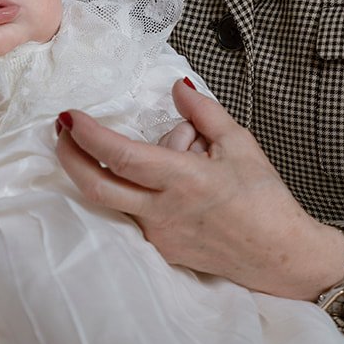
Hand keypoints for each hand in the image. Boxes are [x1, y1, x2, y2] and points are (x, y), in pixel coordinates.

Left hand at [56, 81, 343, 298]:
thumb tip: (177, 86)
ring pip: (117, 199)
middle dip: (70, 157)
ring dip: (116, 171)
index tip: (69, 116)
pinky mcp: (163, 251)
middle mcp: (163, 211)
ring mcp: (160, 235)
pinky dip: (142, 191)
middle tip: (60, 133)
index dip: (88, 135)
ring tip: (161, 153)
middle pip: (97, 186)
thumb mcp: (239, 144)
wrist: (283, 257)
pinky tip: (171, 181)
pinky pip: (138, 214)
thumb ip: (203, 112)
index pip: (121, 156)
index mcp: (183, 179)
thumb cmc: (266, 199)